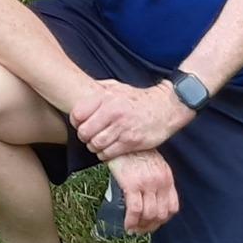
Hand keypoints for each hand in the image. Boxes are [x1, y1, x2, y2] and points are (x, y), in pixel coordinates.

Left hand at [71, 79, 193, 160]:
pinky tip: (108, 150)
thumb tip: (81, 92)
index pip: (78, 114)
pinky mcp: (131, 142)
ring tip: (98, 144)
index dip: (76, 122)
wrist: (167, 107)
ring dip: (93, 147)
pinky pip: (108, 153)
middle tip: (88, 136)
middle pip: (84, 132)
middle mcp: (113, 112)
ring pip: (95, 144)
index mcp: (107, 98)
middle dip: (84, 137)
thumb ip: (99, 90)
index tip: (80, 124)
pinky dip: (104, 154)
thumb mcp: (117, 87)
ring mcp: (122, 128)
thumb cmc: (140, 99)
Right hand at [103, 149, 178, 234]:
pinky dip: (131, 221)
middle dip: (151, 226)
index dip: (163, 220)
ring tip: (133, 228)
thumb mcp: (153, 164)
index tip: (153, 224)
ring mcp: (147, 184)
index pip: (172, 207)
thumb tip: (151, 199)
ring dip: (140, 226)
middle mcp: (161, 182)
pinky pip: (135, 210)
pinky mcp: (132, 184)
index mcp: (167, 177)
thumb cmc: (133, 151)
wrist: (120, 138)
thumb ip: (156, 180)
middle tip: (140, 229)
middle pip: (161, 214)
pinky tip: (127, 225)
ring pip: (149, 215)